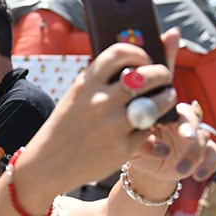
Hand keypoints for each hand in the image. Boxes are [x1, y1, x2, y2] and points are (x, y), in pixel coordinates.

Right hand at [20, 29, 182, 193]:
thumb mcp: (76, 97)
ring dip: (167, 97)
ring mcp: (113, 125)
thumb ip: (101, 81)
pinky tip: (143, 126)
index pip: (120, 53)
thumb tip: (137, 63)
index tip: (145, 59)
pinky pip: (148, 130)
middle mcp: (100, 101)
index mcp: (87, 84)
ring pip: (157, 103)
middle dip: (162, 73)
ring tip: (165, 97)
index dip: (139, 52)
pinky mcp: (123, 148)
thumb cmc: (66, 126)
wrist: (48, 163)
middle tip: (164, 77)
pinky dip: (149, 127)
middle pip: (147, 76)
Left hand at [127, 102, 215, 181]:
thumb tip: (158, 148)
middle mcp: (182, 122)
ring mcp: (195, 136)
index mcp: (165, 115)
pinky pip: (214, 154)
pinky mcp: (204, 152)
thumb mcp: (134, 148)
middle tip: (188, 139)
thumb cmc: (138, 150)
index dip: (179, 115)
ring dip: (195, 154)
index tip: (178, 127)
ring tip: (181, 170)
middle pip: (193, 118)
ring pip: (204, 138)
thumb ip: (142, 144)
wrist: (149, 165)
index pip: (175, 108)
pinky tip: (199, 176)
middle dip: (192, 128)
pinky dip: (209, 164)